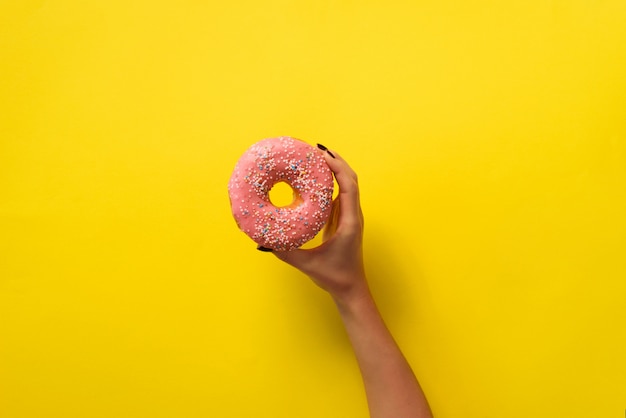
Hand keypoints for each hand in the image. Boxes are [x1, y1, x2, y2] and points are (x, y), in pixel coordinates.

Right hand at [271, 145, 367, 304]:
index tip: (322, 154)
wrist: (351, 289)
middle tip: (314, 149)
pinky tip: (315, 178)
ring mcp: (349, 217)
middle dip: (335, 161)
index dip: (337, 167)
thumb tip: (261, 243)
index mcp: (350, 222)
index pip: (348, 186)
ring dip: (334, 169)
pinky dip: (330, 182)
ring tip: (314, 157)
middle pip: (350, 179)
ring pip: (347, 185)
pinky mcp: (343, 221)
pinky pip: (339, 195)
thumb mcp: (308, 265)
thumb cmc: (335, 278)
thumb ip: (285, 253)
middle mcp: (353, 216)